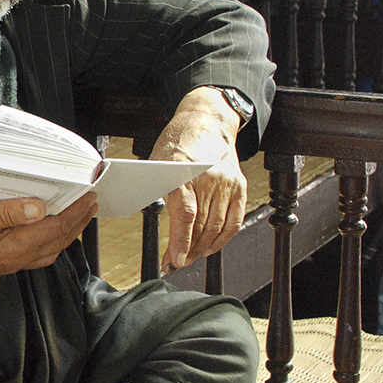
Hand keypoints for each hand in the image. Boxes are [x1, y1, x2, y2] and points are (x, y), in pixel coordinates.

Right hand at [0, 192, 98, 290]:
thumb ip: (7, 213)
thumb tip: (40, 208)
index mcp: (14, 244)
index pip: (56, 227)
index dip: (76, 212)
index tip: (89, 196)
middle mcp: (17, 257)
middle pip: (59, 240)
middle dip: (78, 222)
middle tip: (91, 204)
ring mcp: (11, 262)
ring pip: (51, 249)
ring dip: (67, 233)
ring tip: (76, 216)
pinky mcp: (3, 262)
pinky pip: (38, 254)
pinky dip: (52, 242)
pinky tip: (49, 233)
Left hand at [149, 88, 247, 273]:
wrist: (208, 119)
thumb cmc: (179, 139)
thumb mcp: (157, 160)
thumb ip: (156, 187)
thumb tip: (143, 213)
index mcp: (184, 171)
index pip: (185, 214)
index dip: (181, 240)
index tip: (175, 259)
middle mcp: (209, 178)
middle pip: (200, 226)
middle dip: (187, 250)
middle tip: (175, 262)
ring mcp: (227, 183)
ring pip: (216, 227)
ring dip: (202, 248)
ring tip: (189, 258)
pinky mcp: (239, 186)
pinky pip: (234, 220)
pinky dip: (223, 239)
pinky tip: (211, 247)